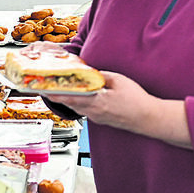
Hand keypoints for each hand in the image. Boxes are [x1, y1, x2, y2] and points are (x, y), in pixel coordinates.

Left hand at [60, 71, 191, 148]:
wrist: (149, 119)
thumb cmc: (137, 101)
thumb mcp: (119, 81)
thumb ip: (102, 76)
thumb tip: (90, 73)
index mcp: (96, 102)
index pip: (70, 98)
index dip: (55, 94)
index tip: (44, 90)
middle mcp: (94, 112)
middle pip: (71, 103)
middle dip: (59, 96)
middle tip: (48, 88)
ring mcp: (98, 118)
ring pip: (78, 107)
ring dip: (69, 99)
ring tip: (61, 91)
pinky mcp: (102, 120)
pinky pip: (86, 110)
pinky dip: (80, 103)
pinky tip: (80, 97)